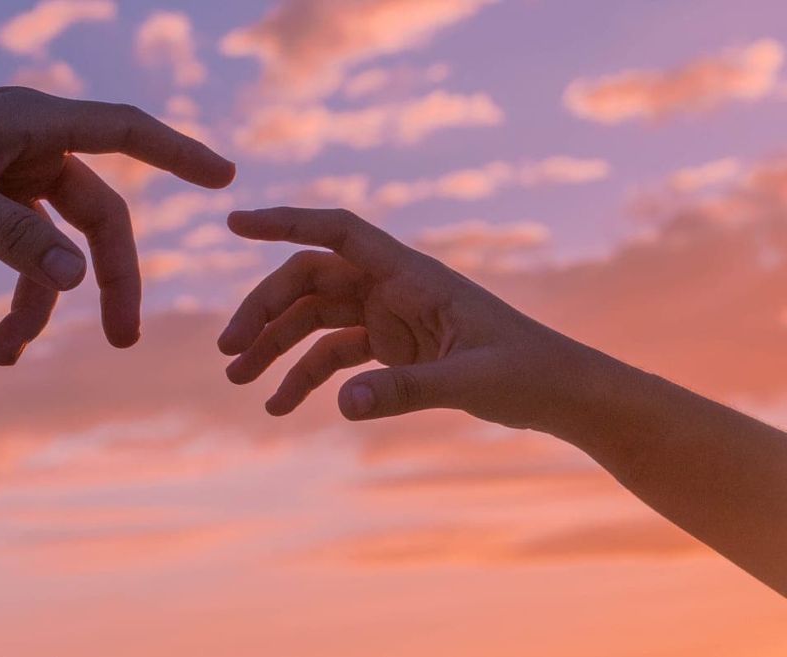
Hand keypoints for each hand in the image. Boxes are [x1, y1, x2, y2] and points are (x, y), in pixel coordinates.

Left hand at [0, 77, 234, 363]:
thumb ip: (14, 238)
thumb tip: (79, 280)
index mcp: (34, 126)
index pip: (127, 133)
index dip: (180, 154)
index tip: (226, 178)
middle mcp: (23, 152)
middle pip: (90, 220)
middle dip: (103, 282)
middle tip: (122, 339)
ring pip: (34, 253)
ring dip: (22, 308)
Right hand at [218, 208, 594, 428]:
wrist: (559, 393)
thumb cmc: (528, 372)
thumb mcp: (471, 381)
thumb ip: (406, 391)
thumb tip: (341, 404)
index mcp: (413, 273)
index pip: (338, 231)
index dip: (285, 222)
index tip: (235, 222)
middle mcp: (394, 287)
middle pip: (311, 281)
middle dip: (265, 311)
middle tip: (228, 352)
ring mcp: (390, 317)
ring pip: (314, 320)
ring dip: (274, 346)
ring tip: (237, 380)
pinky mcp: (393, 349)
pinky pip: (334, 356)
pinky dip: (304, 379)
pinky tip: (279, 407)